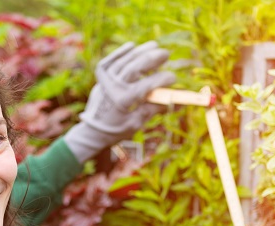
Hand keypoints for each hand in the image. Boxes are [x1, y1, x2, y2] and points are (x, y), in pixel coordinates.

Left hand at [63, 41, 175, 162]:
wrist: (94, 130)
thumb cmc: (119, 128)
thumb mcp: (138, 122)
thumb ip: (156, 109)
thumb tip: (180, 103)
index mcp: (123, 101)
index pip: (146, 85)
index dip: (161, 80)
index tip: (173, 78)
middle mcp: (113, 87)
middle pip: (134, 68)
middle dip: (151, 58)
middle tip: (166, 54)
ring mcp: (105, 80)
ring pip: (124, 61)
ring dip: (139, 52)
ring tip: (154, 46)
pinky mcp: (100, 77)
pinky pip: (110, 61)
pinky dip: (120, 52)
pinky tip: (132, 46)